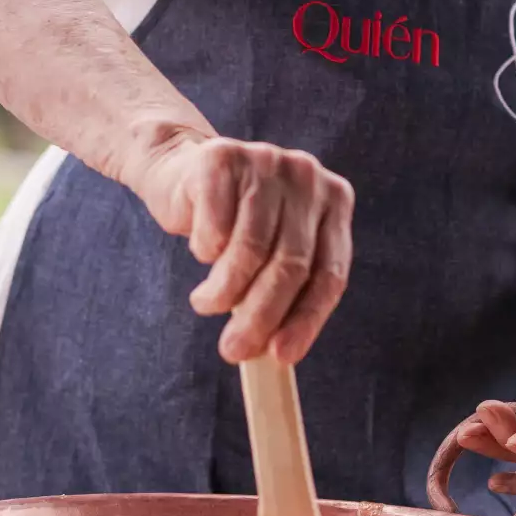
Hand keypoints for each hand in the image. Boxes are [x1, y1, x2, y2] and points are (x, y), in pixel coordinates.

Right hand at [133, 129, 354, 364]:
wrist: (180, 171)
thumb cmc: (233, 223)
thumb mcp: (271, 251)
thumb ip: (285, 287)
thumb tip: (277, 355)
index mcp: (334, 200)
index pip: (330, 272)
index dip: (307, 320)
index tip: (281, 356)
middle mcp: (307, 176)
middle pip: (291, 264)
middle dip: (260, 316)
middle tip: (234, 350)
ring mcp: (267, 161)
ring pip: (250, 250)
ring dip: (223, 292)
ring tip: (206, 303)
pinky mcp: (224, 159)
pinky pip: (216, 228)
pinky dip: (205, 252)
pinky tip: (202, 251)